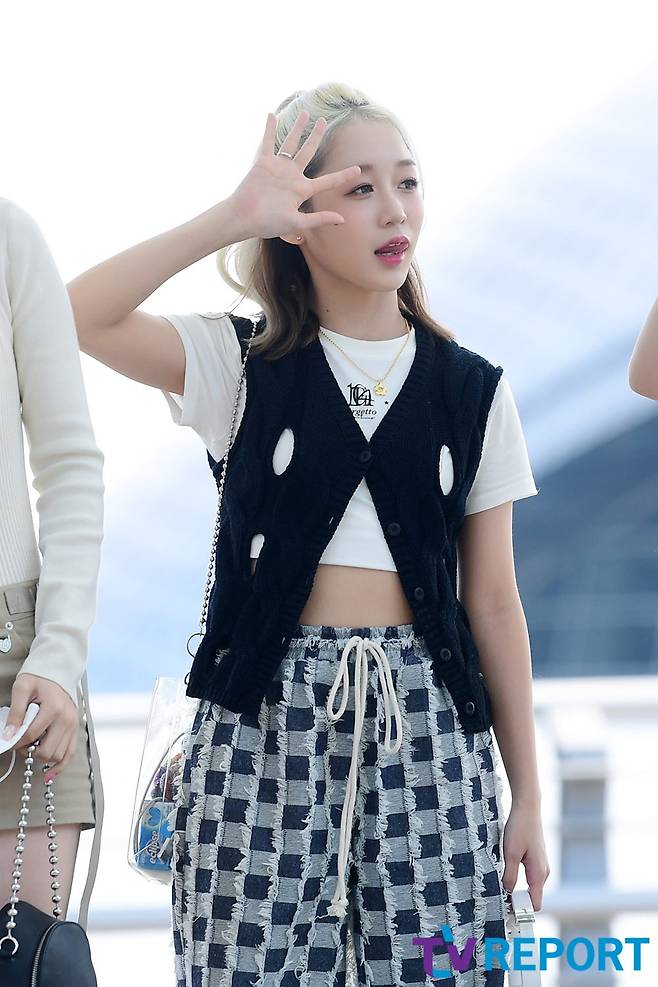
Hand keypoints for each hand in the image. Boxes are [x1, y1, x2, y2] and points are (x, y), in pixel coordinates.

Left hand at [2, 673, 78, 782]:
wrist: (57, 674)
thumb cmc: (38, 680)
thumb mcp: (22, 688)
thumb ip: (15, 712)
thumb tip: (8, 736)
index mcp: (54, 707)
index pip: (31, 735)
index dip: (16, 743)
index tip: (9, 742)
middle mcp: (66, 719)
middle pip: (46, 750)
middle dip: (29, 752)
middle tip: (21, 744)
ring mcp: (73, 726)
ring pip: (57, 756)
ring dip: (41, 757)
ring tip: (33, 747)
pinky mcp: (75, 731)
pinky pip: (69, 755)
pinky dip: (59, 767)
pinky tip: (49, 775)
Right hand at [229, 108, 361, 240]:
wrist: (244, 218)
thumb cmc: (268, 223)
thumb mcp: (297, 223)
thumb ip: (319, 219)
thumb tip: (342, 220)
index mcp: (302, 190)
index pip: (328, 181)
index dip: (343, 176)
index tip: (358, 170)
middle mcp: (292, 176)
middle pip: (308, 151)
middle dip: (316, 136)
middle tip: (324, 121)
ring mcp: (278, 168)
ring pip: (291, 142)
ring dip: (297, 127)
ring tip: (305, 113)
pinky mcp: (264, 163)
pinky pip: (268, 142)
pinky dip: (270, 128)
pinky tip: (272, 115)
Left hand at [501, 801, 550, 911]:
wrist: (527, 806)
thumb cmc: (520, 828)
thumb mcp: (510, 853)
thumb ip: (509, 875)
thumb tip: (506, 892)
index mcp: (539, 874)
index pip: (535, 904)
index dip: (523, 912)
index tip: (508, 915)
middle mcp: (543, 872)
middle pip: (532, 897)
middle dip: (517, 901)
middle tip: (499, 903)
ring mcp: (540, 865)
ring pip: (529, 886)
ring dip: (516, 889)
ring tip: (500, 889)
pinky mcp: (535, 858)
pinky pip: (528, 876)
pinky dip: (518, 879)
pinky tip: (505, 874)